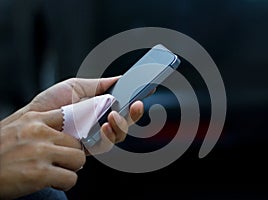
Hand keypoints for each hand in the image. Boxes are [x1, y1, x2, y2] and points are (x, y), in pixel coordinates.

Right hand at [0, 110, 84, 198]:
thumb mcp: (15, 127)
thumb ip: (38, 124)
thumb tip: (64, 125)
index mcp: (33, 119)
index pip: (72, 115)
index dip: (80, 128)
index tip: (80, 137)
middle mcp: (39, 132)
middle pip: (77, 142)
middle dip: (71, 154)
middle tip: (60, 162)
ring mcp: (40, 152)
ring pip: (79, 159)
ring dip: (70, 169)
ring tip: (57, 172)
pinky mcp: (40, 173)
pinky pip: (71, 178)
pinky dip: (65, 183)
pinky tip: (53, 182)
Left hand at [28, 77, 144, 151]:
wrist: (36, 117)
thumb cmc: (55, 101)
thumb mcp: (79, 85)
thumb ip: (101, 84)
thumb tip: (122, 77)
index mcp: (102, 106)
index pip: (125, 104)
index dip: (137, 98)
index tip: (148, 89)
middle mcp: (103, 120)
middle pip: (127, 119)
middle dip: (136, 112)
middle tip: (138, 104)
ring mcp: (97, 134)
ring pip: (120, 133)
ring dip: (122, 125)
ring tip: (113, 116)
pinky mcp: (90, 146)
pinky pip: (107, 143)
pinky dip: (109, 135)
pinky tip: (105, 126)